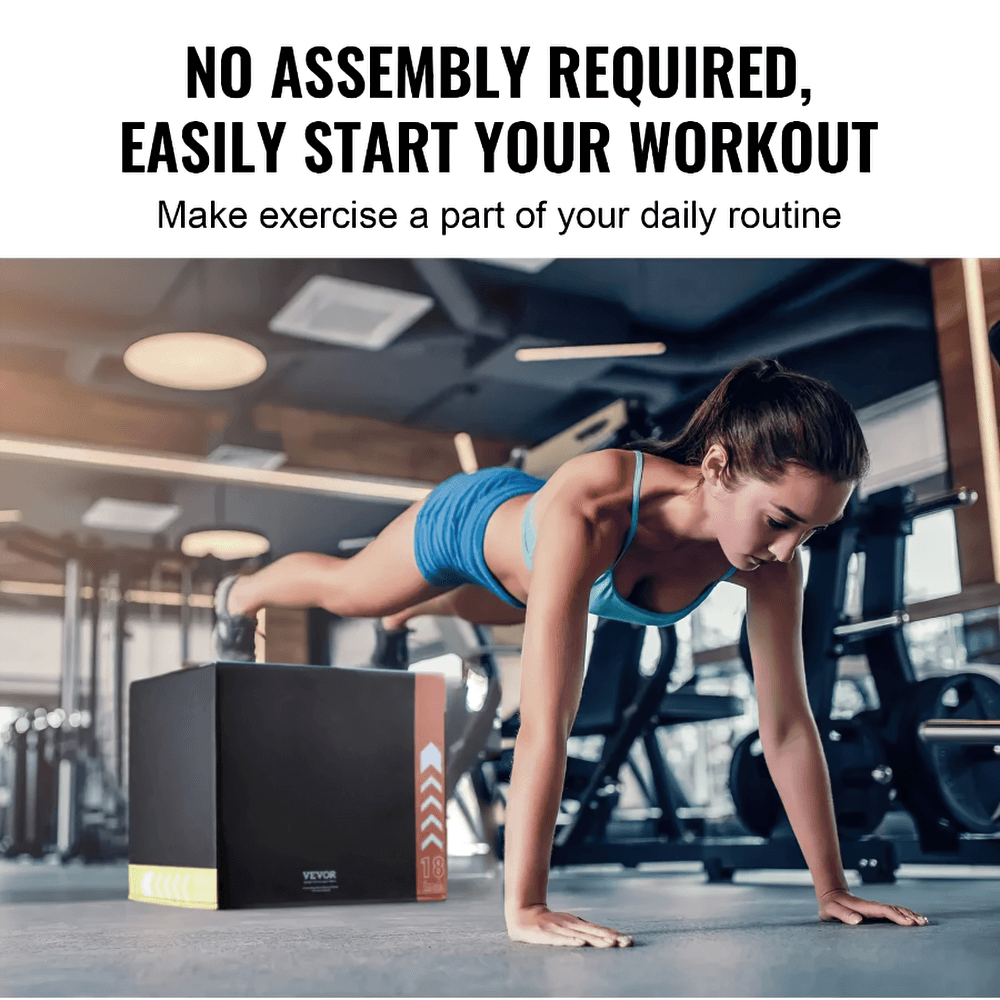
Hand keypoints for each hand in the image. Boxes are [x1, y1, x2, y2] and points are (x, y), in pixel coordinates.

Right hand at [507, 905, 632, 947]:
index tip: (628, 940)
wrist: (524, 915)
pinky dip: (571, 941)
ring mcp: (560, 928)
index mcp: (577, 923)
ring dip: (596, 939)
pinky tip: (581, 943)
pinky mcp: (548, 934)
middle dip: (609, 937)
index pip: (598, 930)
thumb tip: (608, 936)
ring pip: (581, 935)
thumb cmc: (550, 923)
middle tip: (624, 942)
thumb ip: (586, 931)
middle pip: (593, 932)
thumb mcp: (569, 924)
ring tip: (610, 942)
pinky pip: (561, 939)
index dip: (613, 934)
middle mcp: (571, 925)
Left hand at [818, 888, 927, 926]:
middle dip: (909, 916)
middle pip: (894, 909)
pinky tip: (914, 920)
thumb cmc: (830, 905)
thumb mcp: (831, 909)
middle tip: (923, 924)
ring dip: (910, 915)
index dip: (897, 916)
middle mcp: (872, 906)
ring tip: (924, 922)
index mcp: (864, 907)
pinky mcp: (876, 911)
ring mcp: (875, 908)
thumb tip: (858, 920)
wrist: (831, 894)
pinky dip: (905, 915)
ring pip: (896, 910)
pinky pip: (894, 912)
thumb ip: (843, 914)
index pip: (883, 911)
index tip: (910, 923)